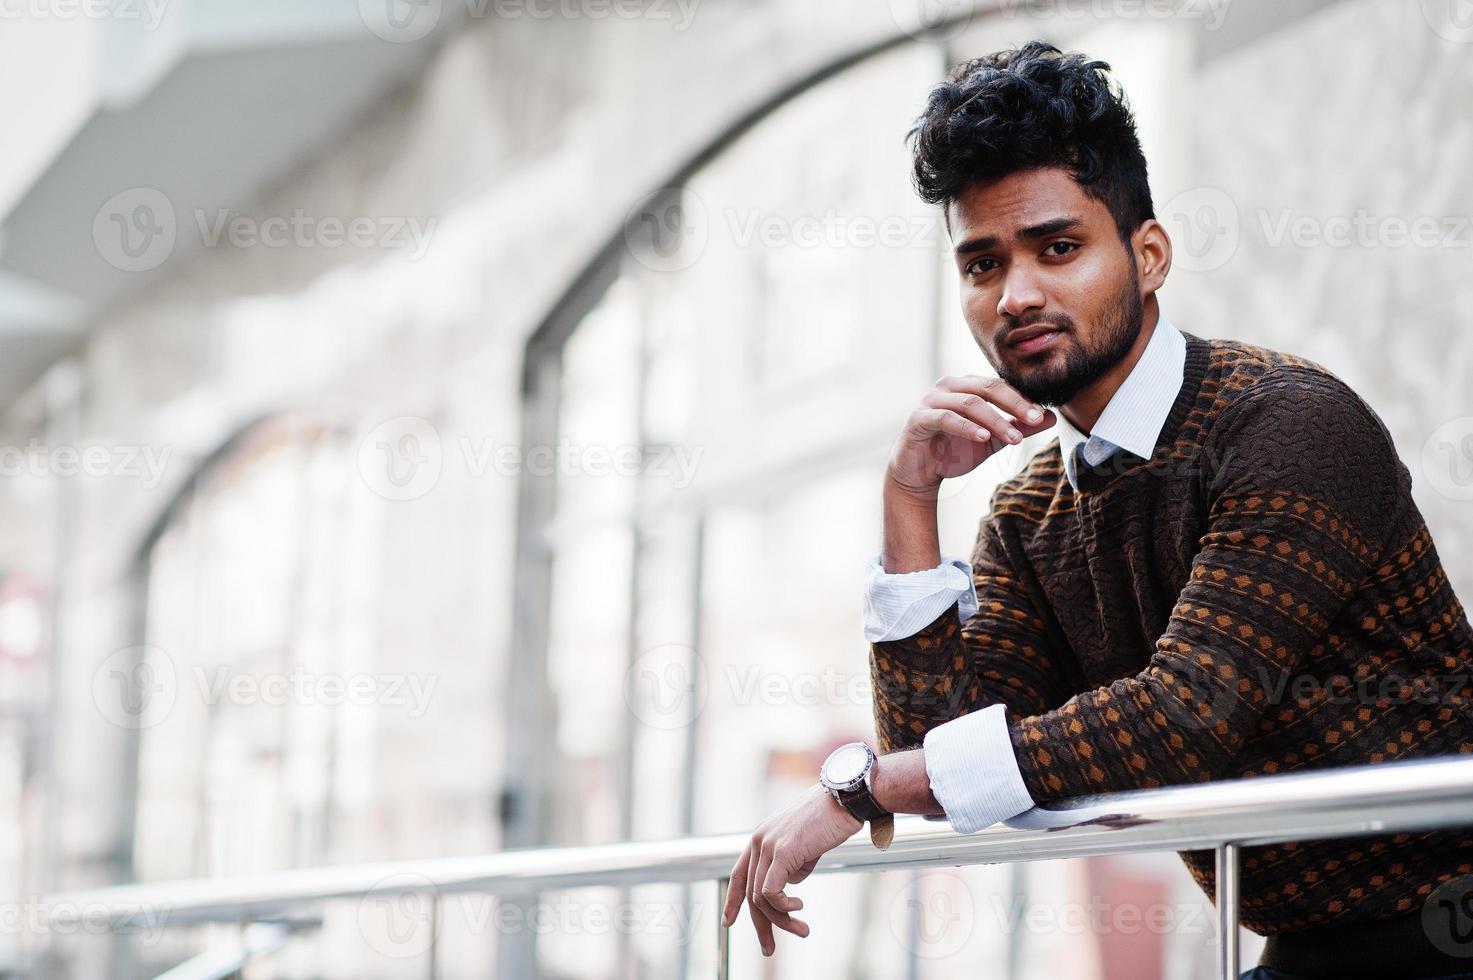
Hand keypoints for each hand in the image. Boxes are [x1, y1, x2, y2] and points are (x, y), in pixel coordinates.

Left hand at [720, 782, 862, 955]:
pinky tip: (799, 909)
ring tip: (803, 929)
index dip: (732, 901)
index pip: (738, 874)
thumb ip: (792, 863)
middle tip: (769, 949)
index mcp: (762, 837)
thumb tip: (790, 883)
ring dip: (781, 921)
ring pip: (761, 897)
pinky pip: (770, 892)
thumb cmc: (830, 819)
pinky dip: (783, 907)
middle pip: (749, 893)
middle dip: (761, 925)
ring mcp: (768, 845)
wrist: (845, 798)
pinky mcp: (782, 852)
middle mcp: (759, 840)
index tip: (728, 922)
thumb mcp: (805, 844)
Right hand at [886, 375, 1055, 499]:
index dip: (1022, 399)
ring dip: (995, 421)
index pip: (999, 385)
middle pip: (987, 387)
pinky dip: (967, 427)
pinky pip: (946, 418)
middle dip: (1014, 404)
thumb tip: (1051, 417)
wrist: (919, 473)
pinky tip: (983, 438)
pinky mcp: (919, 418)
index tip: (1042, 415)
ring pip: (969, 403)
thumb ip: (1017, 427)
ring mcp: (931, 400)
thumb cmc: (953, 451)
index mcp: (967, 386)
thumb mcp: (992, 440)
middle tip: (1035, 420)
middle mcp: (949, 387)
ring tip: (1014, 438)